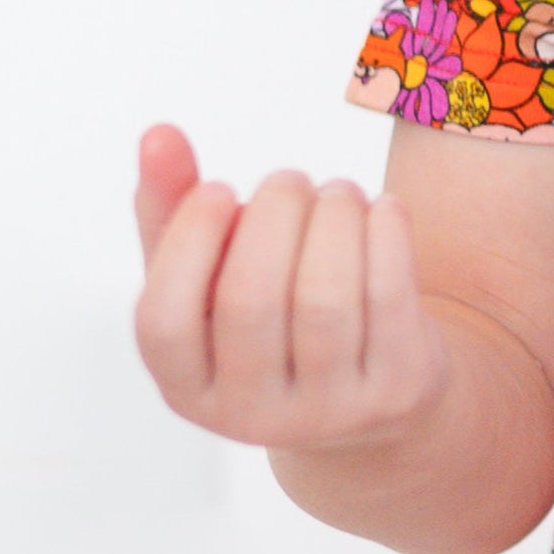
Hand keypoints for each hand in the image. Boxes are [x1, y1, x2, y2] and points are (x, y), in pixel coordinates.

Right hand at [130, 122, 450, 455]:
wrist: (374, 399)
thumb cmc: (272, 320)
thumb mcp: (213, 277)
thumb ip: (172, 210)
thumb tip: (158, 136)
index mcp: (188, 391)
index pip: (164, 322)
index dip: (187, 244)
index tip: (217, 187)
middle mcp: (253, 416)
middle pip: (250, 302)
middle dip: (272, 216)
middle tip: (289, 178)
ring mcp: (329, 413)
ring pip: (325, 299)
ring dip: (333, 219)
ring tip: (336, 191)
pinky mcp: (395, 392)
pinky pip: (389, 299)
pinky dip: (386, 234)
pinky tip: (382, 208)